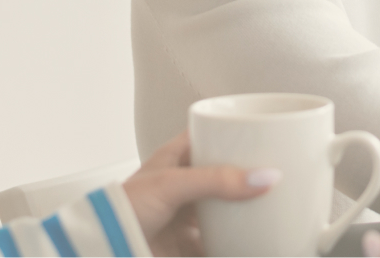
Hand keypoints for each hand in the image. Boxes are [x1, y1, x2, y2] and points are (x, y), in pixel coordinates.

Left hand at [121, 131, 280, 255]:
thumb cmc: (122, 210)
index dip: (234, 133)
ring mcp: (184, 217)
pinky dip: (236, 243)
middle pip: (223, 176)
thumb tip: (265, 177)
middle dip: (248, 176)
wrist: (103, 249)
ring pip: (223, 210)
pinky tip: (254, 242)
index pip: (209, 136)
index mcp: (174, 159)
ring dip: (244, 212)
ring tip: (274, 208)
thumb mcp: (172, 184)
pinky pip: (219, 243)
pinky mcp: (186, 246)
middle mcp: (181, 186)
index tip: (264, 134)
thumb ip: (219, 180)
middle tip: (277, 174)